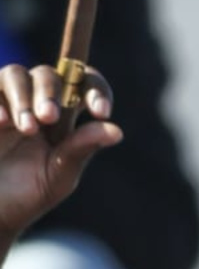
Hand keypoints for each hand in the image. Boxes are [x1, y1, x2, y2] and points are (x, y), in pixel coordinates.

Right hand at [0, 63, 119, 241]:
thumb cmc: (27, 194)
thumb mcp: (58, 175)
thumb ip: (81, 149)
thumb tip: (116, 131)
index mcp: (65, 118)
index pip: (85, 86)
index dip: (96, 90)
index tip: (100, 112)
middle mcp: (37, 101)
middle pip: (48, 75)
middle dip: (50, 93)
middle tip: (49, 118)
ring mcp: (6, 100)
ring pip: (16, 74)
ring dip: (24, 98)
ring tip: (26, 128)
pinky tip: (1, 122)